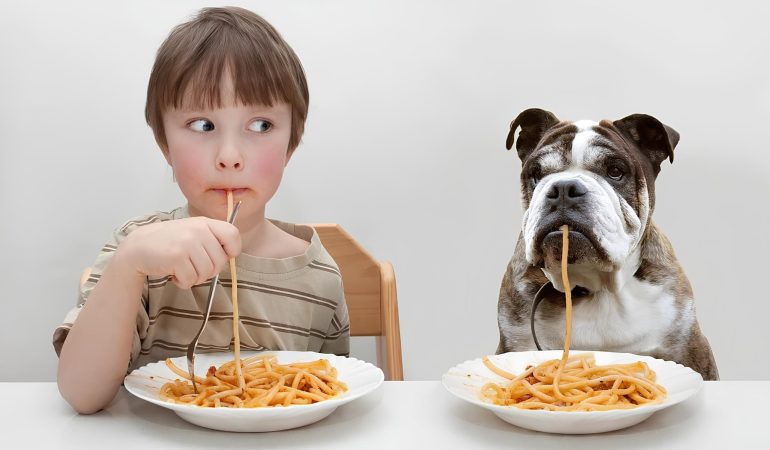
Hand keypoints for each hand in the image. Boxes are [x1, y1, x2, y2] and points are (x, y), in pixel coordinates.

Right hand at [116, 217, 241, 288]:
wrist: (138, 247)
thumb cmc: (169, 242)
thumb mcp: (192, 232)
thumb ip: (211, 239)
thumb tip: (231, 256)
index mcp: (204, 223)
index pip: (233, 235)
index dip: (232, 250)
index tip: (222, 256)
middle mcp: (197, 230)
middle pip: (221, 261)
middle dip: (209, 271)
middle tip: (193, 267)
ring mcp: (187, 242)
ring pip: (207, 272)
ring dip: (195, 277)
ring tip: (182, 269)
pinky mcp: (177, 257)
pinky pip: (191, 279)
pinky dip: (183, 282)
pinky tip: (174, 274)